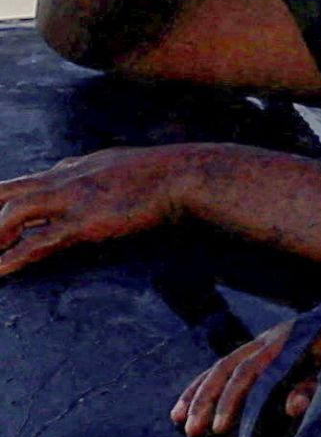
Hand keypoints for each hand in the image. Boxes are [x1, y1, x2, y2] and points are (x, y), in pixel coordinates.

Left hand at [0, 146, 202, 277]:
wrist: (187, 175)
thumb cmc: (167, 172)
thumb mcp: (124, 165)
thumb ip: (103, 173)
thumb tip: (102, 176)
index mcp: (72, 168)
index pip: (26, 183)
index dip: (4, 200)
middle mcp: (62, 179)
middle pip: (4, 191)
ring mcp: (70, 199)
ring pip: (11, 212)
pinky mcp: (84, 222)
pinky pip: (37, 242)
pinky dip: (14, 257)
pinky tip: (0, 271)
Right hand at [176, 285, 320, 436]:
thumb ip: (320, 381)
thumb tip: (292, 407)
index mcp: (286, 342)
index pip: (249, 373)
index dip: (232, 401)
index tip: (219, 429)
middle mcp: (268, 339)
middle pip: (226, 369)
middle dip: (206, 401)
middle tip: (192, 431)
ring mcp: (264, 340)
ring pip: (221, 365)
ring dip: (198, 392)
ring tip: (178, 420)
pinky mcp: (265, 346)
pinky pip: (229, 364)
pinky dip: (208, 382)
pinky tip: (193, 400)